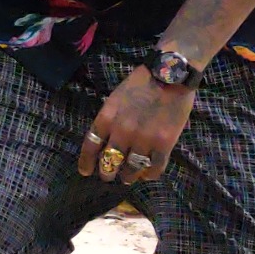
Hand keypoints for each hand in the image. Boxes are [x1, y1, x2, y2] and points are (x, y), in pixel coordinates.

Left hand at [77, 65, 194, 184]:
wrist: (169, 75)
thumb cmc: (140, 83)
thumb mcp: (114, 99)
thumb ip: (109, 120)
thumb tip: (105, 140)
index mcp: (106, 119)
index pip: (90, 147)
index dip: (87, 162)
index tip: (85, 171)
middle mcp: (121, 133)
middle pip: (110, 161)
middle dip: (107, 172)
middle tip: (108, 176)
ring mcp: (143, 140)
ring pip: (131, 168)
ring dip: (128, 176)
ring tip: (128, 178)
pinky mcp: (164, 144)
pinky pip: (155, 167)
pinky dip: (150, 174)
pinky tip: (147, 175)